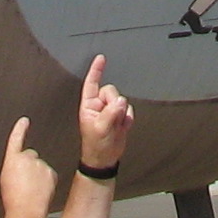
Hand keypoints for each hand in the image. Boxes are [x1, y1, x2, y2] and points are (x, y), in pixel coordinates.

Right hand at [0, 118, 57, 217]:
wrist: (26, 210)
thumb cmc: (13, 199)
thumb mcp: (7, 179)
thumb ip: (15, 167)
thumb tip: (22, 167)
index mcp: (12, 160)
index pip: (16, 139)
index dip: (20, 129)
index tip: (24, 120)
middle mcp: (26, 158)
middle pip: (30, 157)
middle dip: (30, 165)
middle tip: (25, 182)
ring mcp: (40, 164)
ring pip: (40, 167)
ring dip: (38, 176)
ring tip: (31, 191)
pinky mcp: (51, 172)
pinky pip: (49, 175)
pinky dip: (46, 182)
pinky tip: (40, 192)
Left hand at [77, 55, 132, 169]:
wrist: (105, 159)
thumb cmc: (95, 145)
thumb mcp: (100, 129)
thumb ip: (110, 113)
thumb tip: (121, 101)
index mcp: (89, 105)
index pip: (91, 83)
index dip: (96, 70)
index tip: (100, 58)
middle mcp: (99, 105)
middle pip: (112, 91)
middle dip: (114, 104)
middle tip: (112, 119)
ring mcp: (110, 111)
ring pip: (122, 100)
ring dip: (121, 114)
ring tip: (115, 127)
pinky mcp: (120, 116)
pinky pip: (129, 110)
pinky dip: (127, 119)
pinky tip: (121, 128)